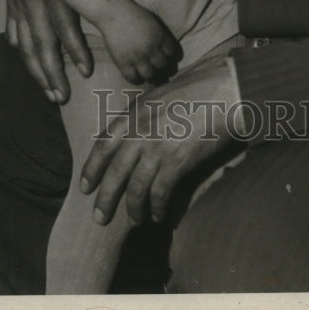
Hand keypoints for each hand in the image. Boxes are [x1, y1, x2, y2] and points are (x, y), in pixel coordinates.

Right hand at [1, 0, 138, 102]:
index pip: (63, 23)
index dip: (74, 48)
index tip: (85, 69)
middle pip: (41, 44)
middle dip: (52, 73)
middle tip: (62, 98)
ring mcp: (19, 2)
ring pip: (25, 44)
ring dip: (36, 70)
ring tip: (48, 92)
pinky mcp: (11, 0)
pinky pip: (13, 29)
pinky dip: (19, 47)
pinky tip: (25, 60)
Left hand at [81, 57, 238, 224]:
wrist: (224, 91)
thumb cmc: (197, 88)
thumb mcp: (159, 95)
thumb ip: (142, 114)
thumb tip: (132, 134)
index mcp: (133, 113)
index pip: (102, 145)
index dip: (91, 169)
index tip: (85, 186)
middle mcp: (139, 132)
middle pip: (113, 173)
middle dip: (105, 199)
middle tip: (99, 217)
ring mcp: (156, 148)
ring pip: (135, 188)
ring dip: (133, 209)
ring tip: (135, 221)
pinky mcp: (176, 162)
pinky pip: (160, 193)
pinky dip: (158, 208)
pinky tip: (159, 215)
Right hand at [99, 0, 181, 84]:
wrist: (113, 12)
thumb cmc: (133, 14)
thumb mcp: (153, 22)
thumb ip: (161, 36)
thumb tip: (167, 51)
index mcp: (160, 36)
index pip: (172, 53)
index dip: (171, 58)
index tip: (168, 60)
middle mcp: (151, 48)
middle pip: (163, 65)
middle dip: (163, 68)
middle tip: (160, 70)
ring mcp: (137, 56)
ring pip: (150, 75)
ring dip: (151, 76)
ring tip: (149, 74)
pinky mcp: (123, 62)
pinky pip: (133, 78)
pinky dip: (137, 80)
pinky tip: (137, 76)